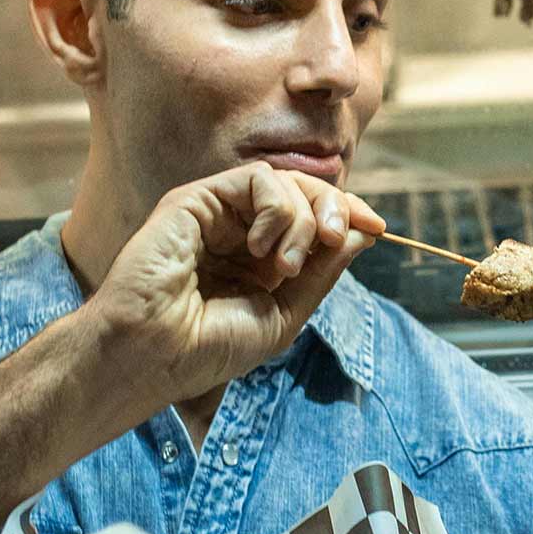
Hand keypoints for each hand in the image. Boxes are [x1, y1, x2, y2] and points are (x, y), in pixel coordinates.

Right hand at [77, 161, 384, 429]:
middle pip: (303, 193)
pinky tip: (263, 248)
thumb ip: (321, 272)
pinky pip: (256, 178)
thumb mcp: (283, 314)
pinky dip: (275, 208)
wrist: (154, 355)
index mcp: (258, 261)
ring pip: (283, 183)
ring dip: (302, 219)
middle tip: (337, 238)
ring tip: (285, 266)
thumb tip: (363, 232)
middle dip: (334, 209)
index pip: (311, 221)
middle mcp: (238, 232)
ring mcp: (216, 213)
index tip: (378, 228)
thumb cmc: (207, 348)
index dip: (347, 217)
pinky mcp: (196, 199)